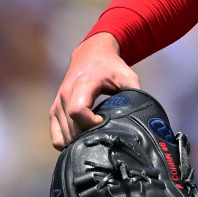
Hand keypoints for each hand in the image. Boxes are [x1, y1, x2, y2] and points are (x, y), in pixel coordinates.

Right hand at [49, 32, 140, 149]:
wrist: (91, 54)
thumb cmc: (111, 67)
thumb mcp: (128, 77)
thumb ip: (135, 95)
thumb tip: (143, 117)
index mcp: (83, 84)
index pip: (77, 111)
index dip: (91, 124)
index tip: (104, 122)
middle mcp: (66, 94)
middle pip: (71, 128)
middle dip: (88, 136)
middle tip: (103, 135)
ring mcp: (57, 103)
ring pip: (63, 135)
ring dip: (78, 141)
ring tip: (95, 136)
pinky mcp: (54, 110)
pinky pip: (56, 135)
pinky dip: (67, 142)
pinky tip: (82, 139)